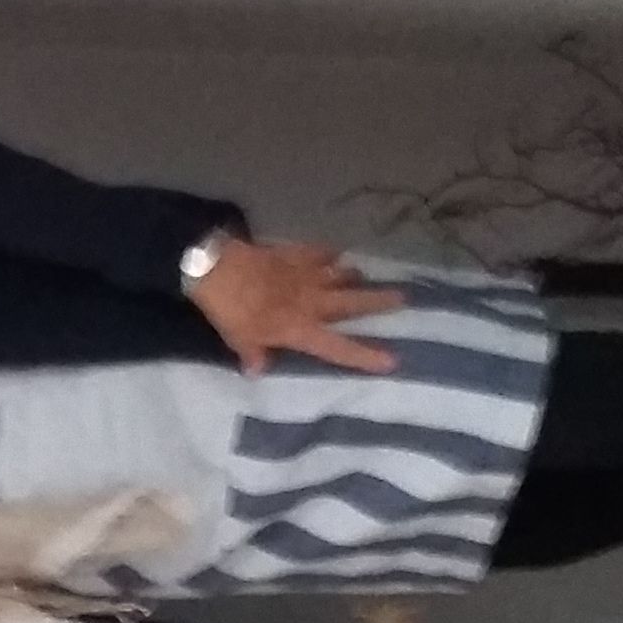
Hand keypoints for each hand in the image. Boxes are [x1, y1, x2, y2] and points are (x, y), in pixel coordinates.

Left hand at [189, 239, 400, 375]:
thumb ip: (254, 356)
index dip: (365, 357)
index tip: (392, 361)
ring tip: (364, 275)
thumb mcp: (240, 341)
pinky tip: (335, 251)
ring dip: (353, 275)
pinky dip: (327, 252)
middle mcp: (313, 301)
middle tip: (402, 297)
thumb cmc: (232, 311)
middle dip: (378, 302)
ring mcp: (305, 274)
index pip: (339, 348)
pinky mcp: (293, 254)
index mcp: (302, 329)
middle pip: (352, 303)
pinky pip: (316, 252)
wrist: (219, 268)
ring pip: (339, 274)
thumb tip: (257, 372)